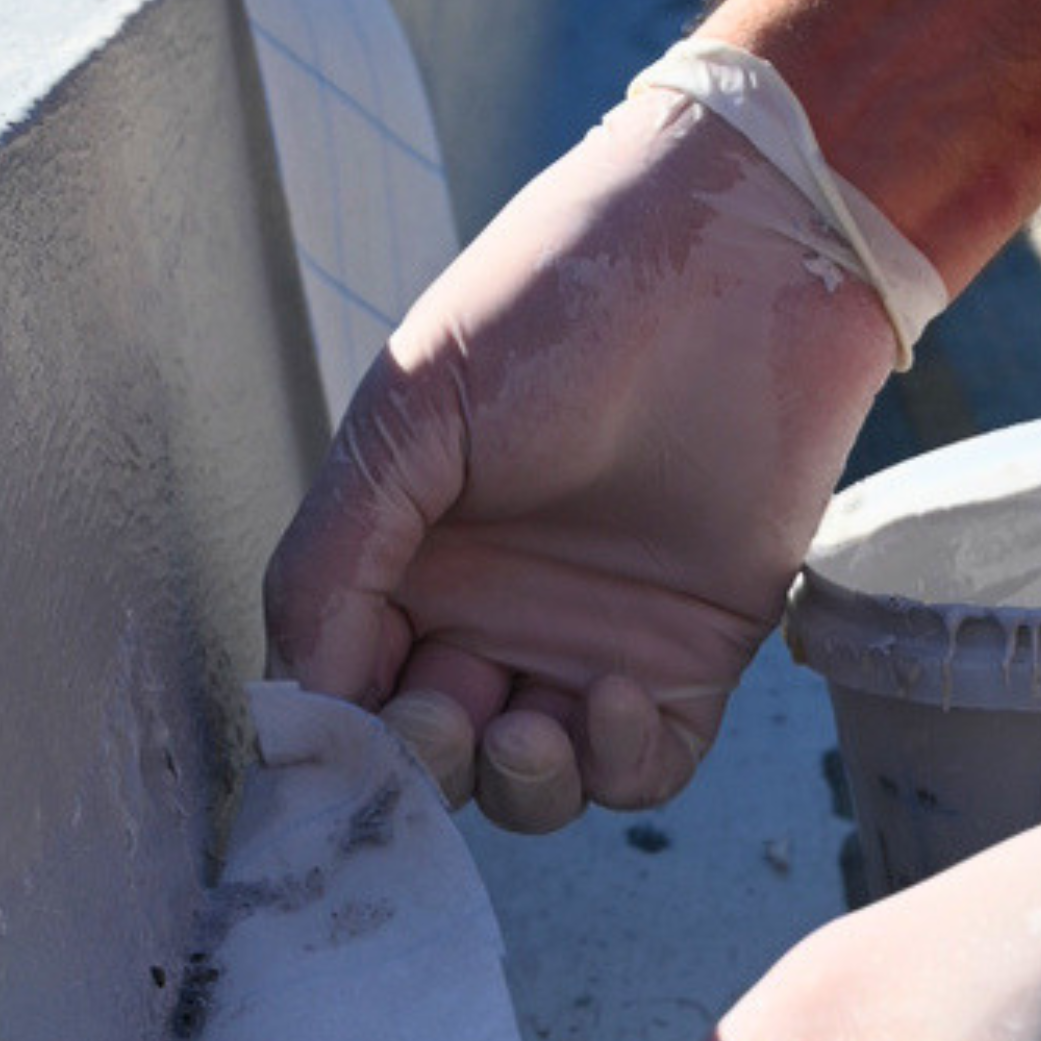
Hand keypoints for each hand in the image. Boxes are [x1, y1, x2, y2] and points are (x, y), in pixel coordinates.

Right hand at [262, 86, 898, 832]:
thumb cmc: (560, 296)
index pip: (344, 692)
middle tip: (443, 721)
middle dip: (423, 767)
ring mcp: (586, 641)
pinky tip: (609, 694)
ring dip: (514, 786)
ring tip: (522, 729)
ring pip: (529, 785)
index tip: (338, 755)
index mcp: (404, 557)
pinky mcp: (691, 659)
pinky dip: (614, 764)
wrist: (740, 254)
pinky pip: (642, 769)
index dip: (335, 741)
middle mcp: (488, 613)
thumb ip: (336, 558)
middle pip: (432, 757)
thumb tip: (301, 697)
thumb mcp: (409, 413)